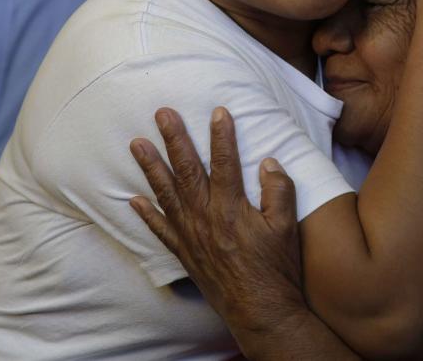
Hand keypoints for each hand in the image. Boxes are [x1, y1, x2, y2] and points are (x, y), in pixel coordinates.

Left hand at [129, 107, 311, 356]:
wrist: (260, 310)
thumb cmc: (276, 269)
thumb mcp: (287, 226)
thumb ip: (279, 190)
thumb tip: (268, 162)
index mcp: (232, 207)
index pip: (224, 161)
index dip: (221, 135)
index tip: (217, 111)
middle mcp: (206, 217)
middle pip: (186, 170)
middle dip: (174, 139)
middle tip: (162, 114)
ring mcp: (191, 235)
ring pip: (166, 194)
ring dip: (150, 167)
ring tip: (136, 143)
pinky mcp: (185, 253)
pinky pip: (161, 230)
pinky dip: (146, 214)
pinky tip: (134, 199)